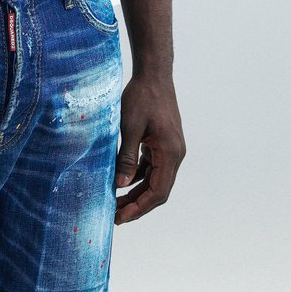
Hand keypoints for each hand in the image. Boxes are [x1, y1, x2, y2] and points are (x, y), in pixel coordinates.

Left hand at [114, 74, 185, 224]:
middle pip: (158, 190)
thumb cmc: (142, 97)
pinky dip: (139, 176)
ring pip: (155, 180)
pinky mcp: (163, 143)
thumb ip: (126, 157)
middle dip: (137, 204)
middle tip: (115, 215)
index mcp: (170, 153)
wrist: (153, 74)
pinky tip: (122, 180)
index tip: (121, 217)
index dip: (140, 207)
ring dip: (137, 192)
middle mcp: (175, 154)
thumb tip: (121, 184)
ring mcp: (170, 149)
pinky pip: (152, 167)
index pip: (158, 192)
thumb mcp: (130, 127)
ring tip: (116, 202)